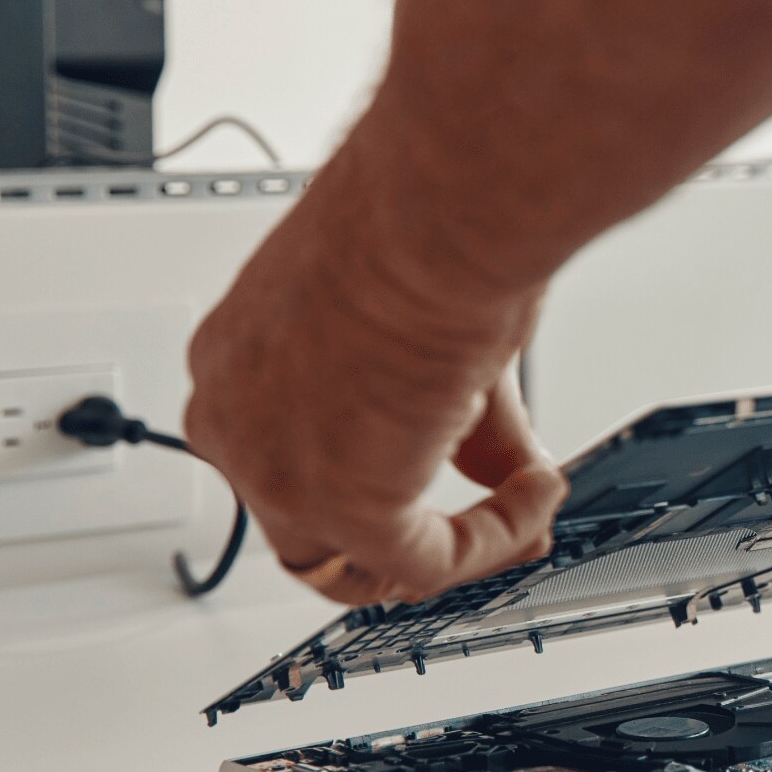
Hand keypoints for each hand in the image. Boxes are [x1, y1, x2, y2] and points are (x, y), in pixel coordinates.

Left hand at [184, 171, 567, 605]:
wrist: (443, 207)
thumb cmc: (429, 220)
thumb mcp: (429, 330)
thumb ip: (459, 419)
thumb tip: (512, 467)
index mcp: (240, 359)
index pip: (290, 457)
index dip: (384, 483)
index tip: (450, 484)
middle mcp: (236, 415)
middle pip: (307, 527)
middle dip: (409, 535)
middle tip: (491, 526)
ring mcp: (272, 467)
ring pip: (352, 562)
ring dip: (453, 545)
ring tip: (526, 499)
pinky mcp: (339, 502)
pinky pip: (424, 564)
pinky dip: (494, 539)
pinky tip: (536, 493)